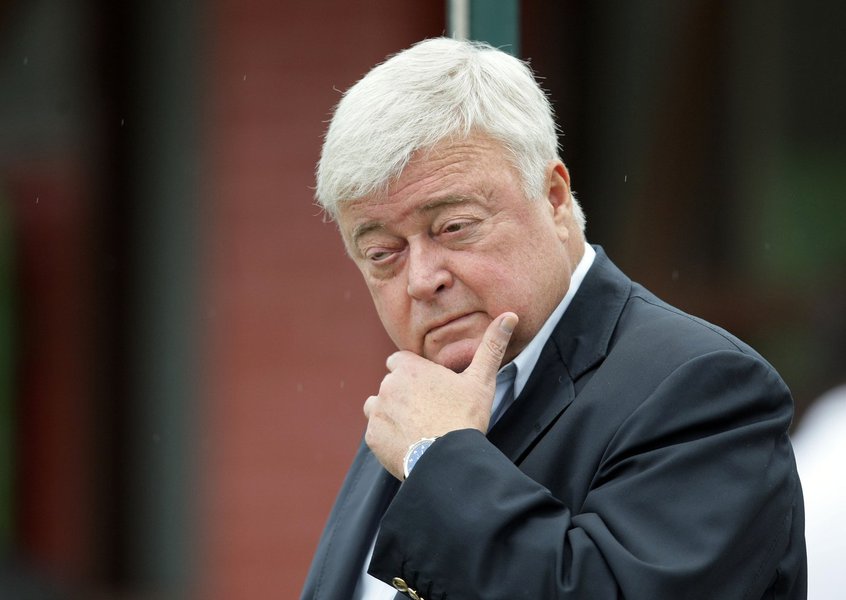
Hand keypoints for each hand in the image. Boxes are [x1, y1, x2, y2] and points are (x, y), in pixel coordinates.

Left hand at [363, 312, 518, 479]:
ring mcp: (377, 411)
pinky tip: (408, 442)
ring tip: (416, 427)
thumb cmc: (465, 418)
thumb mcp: (482, 381)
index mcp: (409, 368)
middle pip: (391, 384)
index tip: (428, 388)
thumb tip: (510, 316)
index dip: (413, 374)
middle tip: (428, 411)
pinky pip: (376, 431)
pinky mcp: (372, 436)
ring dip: (391, 413)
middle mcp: (388, 385)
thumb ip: (492, 346)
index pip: (399, 361)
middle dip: (404, 394)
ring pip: (379, 406)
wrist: (448, 460)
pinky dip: (387, 436)